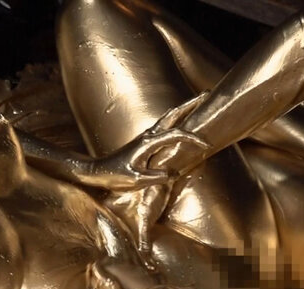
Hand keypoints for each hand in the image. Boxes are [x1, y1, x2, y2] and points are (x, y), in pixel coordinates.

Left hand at [79, 93, 210, 189]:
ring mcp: (145, 136)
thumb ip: (156, 177)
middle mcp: (148, 135)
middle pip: (173, 115)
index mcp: (148, 143)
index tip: (207, 144)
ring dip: (184, 109)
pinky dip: (176, 119)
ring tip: (199, 101)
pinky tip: (181, 120)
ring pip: (168, 118)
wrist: (97, 171)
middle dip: (191, 104)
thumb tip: (174, 173)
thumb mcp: (136, 180)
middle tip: (207, 93)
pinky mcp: (144, 140)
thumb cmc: (115, 176)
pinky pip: (164, 125)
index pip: (176, 135)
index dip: (193, 138)